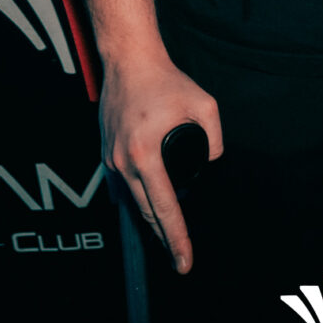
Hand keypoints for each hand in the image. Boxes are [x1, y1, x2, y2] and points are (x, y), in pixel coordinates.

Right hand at [99, 48, 220, 275]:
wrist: (128, 61)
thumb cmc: (165, 81)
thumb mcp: (205, 105)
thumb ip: (215, 139)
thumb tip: (211, 162)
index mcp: (145, 156)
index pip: (165, 208)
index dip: (177, 239)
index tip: (184, 262)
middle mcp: (124, 163)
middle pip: (146, 213)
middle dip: (164, 239)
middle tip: (180, 260)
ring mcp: (111, 160)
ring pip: (132, 203)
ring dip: (150, 220)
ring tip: (167, 238)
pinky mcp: (107, 154)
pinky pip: (121, 188)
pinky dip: (134, 201)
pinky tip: (146, 210)